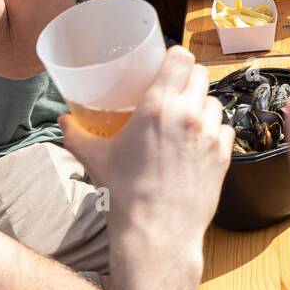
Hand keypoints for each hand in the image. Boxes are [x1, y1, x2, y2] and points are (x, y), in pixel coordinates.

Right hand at [60, 47, 233, 244]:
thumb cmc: (124, 194)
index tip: (170, 62)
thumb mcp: (96, 158)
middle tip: (177, 90)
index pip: (181, 59)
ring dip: (203, 105)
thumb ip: (77, 134)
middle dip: (190, 79)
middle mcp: (187, 114)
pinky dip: (214, 131)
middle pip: (201, 75)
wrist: (156, 232)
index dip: (177, 57)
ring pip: (215, 102)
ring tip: (187, 119)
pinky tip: (199, 142)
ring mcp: (209, 134)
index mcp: (157, 106)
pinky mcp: (223, 154)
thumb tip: (64, 120)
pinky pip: (225, 129)